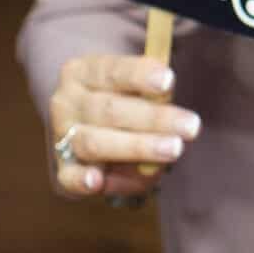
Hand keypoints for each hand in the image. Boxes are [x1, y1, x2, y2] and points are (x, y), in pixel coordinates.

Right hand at [47, 54, 196, 199]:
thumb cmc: (122, 101)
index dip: (140, 75)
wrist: (85, 130)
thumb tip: (169, 94)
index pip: (111, 71)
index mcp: (82, 72)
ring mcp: (62, 136)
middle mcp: (67, 102)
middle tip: (191, 126)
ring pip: (94, 142)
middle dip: (153, 118)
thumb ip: (151, 90)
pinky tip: (98, 181)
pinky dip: (82, 180)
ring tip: (173, 149)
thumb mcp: (134, 85)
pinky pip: (69, 177)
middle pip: (109, 109)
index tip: (169, 81)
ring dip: (136, 147)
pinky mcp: (63, 169)